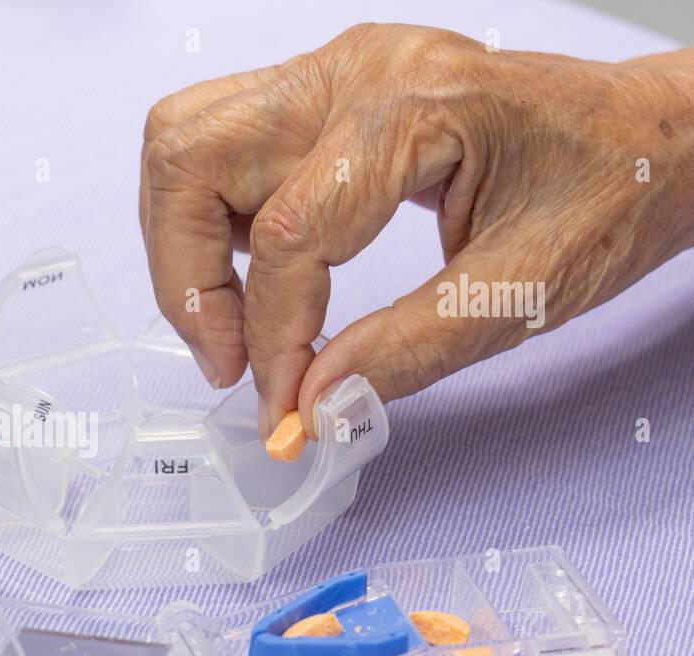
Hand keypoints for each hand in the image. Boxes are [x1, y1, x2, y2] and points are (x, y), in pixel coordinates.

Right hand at [140, 24, 693, 436]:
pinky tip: (260, 276)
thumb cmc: (611, 197)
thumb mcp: (521, 295)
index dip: (271, 339)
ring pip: (185, 143)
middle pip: (190, 158)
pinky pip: (219, 146)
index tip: (281, 409)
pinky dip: (212, 220)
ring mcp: (332, 72)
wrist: (653, 138)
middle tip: (228, 361)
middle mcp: (355, 71)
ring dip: (185, 245)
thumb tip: (308, 406)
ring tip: (234, 322)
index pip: (289, 235)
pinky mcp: (323, 93)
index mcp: (415, 108)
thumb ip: (406, 353)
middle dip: (186, 278)